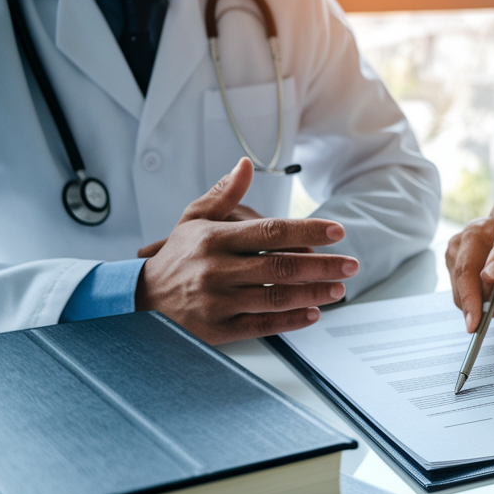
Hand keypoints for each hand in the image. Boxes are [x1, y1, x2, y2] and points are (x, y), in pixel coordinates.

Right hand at [135, 158, 358, 343]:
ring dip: (312, 294)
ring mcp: (218, 301)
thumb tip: (246, 164)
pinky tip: (313, 313)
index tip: (337, 231)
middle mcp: (217, 270)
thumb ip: (224, 193)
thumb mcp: (193, 218)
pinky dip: (291, 320)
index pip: (271, 232)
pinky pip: (262, 325)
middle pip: (280, 267)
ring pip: (275, 298)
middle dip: (322, 266)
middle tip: (351, 264)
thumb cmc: (177, 255)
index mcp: (214, 239)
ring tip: (338, 289)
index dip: (307, 232)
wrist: (142, 297)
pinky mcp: (218, 329)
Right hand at [445, 199, 493, 331]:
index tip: (492, 278)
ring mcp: (461, 239)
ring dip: (474, 304)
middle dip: (471, 297)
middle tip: (477, 322)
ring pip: (460, 278)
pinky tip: (488, 305)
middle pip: (469, 263)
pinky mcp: (452, 255)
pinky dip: (470, 302)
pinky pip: (457, 284)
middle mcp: (480, 225)